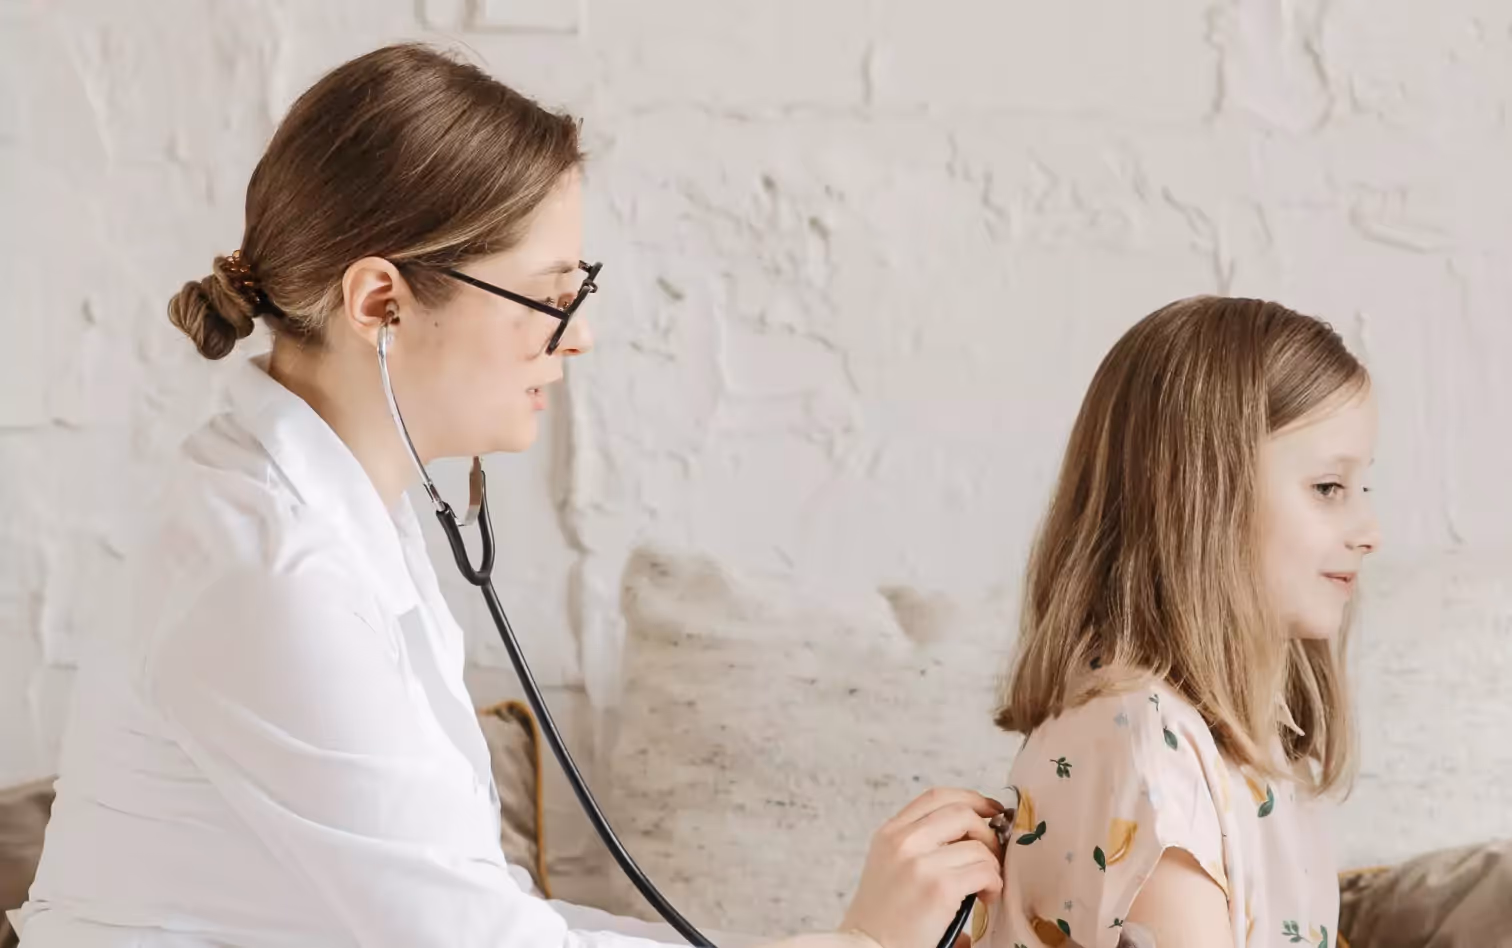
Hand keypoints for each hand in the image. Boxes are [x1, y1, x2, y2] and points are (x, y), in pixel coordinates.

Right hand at [840, 788, 1005, 947]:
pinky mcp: (939, 888)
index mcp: (890, 833)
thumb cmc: (885, 916)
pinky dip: (993, 884)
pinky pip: (984, 872)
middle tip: (991, 855)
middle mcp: (903, 841)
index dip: (971, 798)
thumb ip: (921, 842)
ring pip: (979, 846)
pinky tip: (985, 899)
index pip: (936, 796)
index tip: (990, 810)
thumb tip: (975, 832)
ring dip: (992, 865)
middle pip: (962, 813)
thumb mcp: (891, 865)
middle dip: (987, 831)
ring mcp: (920, 863)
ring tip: (985, 886)